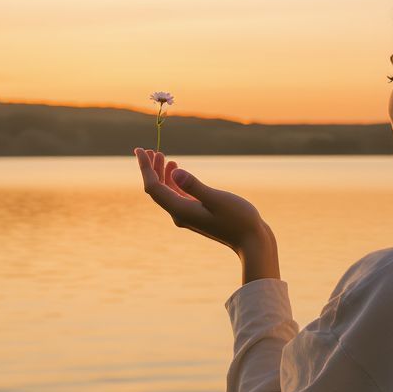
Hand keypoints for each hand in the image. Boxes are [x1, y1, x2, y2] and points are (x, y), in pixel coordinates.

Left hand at [133, 147, 272, 254]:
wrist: (253, 242)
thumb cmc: (239, 220)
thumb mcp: (218, 199)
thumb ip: (195, 186)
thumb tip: (174, 171)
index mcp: (180, 211)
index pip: (154, 187)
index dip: (144, 168)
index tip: (139, 150)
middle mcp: (180, 214)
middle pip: (157, 190)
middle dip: (150, 169)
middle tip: (148, 149)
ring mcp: (188, 215)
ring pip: (166, 192)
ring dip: (161, 174)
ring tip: (161, 156)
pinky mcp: (196, 214)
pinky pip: (177, 195)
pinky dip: (173, 181)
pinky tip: (176, 169)